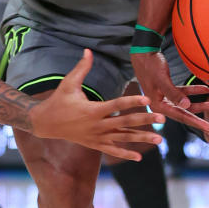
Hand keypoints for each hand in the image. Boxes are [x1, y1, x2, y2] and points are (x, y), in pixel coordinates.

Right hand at [30, 49, 166, 160]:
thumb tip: (88, 50)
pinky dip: (126, 154)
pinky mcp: (95, 144)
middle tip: (162, 119)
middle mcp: (97, 126)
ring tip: (159, 140)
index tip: (147, 98)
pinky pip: (113, 150)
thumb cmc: (58, 100)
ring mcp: (96, 137)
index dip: (132, 101)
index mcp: (92, 110)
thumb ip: (82, 68)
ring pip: (122, 139)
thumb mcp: (68, 83)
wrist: (46, 124)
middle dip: (145, 121)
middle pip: (125, 123)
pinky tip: (139, 157)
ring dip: (141, 139)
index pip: (116, 105)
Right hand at [131, 51, 208, 136]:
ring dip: (200, 104)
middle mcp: (161, 104)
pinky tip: (204, 89)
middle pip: (184, 114)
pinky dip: (193, 91)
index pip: (180, 116)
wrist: (142, 53)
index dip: (196, 123)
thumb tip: (186, 106)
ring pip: (185, 104)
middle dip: (200, 120)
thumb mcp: (162, 80)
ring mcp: (165, 97)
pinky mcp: (167, 89)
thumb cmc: (150, 66)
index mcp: (157, 106)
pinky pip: (183, 93)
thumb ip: (174, 93)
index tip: (208, 129)